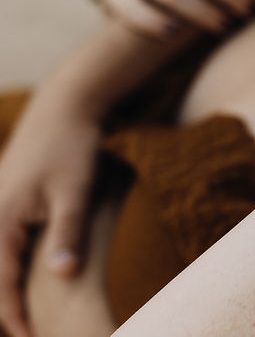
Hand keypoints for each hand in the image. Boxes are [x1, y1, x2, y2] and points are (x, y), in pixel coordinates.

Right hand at [0, 93, 102, 336]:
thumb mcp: (76, 191)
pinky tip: (30, 281)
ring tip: (30, 320)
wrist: (63, 109)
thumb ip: (68, 232)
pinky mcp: (5, 204)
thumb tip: (62, 275)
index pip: (1, 281)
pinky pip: (3, 245)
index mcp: (2, 220)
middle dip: (8, 308)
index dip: (14, 315)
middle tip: (35, 335)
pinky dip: (11, 268)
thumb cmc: (73, 148)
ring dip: (7, 290)